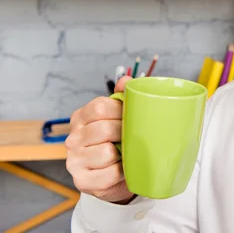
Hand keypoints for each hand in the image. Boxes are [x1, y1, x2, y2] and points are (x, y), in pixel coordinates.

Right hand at [65, 76, 134, 203]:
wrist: (117, 177)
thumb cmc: (118, 142)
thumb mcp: (119, 117)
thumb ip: (121, 97)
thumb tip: (124, 81)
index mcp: (80, 117)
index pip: (100, 107)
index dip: (121, 111)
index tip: (131, 117)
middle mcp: (72, 138)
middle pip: (104, 129)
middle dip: (125, 133)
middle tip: (132, 138)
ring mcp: (74, 161)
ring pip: (107, 152)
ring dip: (122, 154)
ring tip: (125, 155)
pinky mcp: (81, 181)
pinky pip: (110, 173)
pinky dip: (121, 172)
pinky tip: (121, 170)